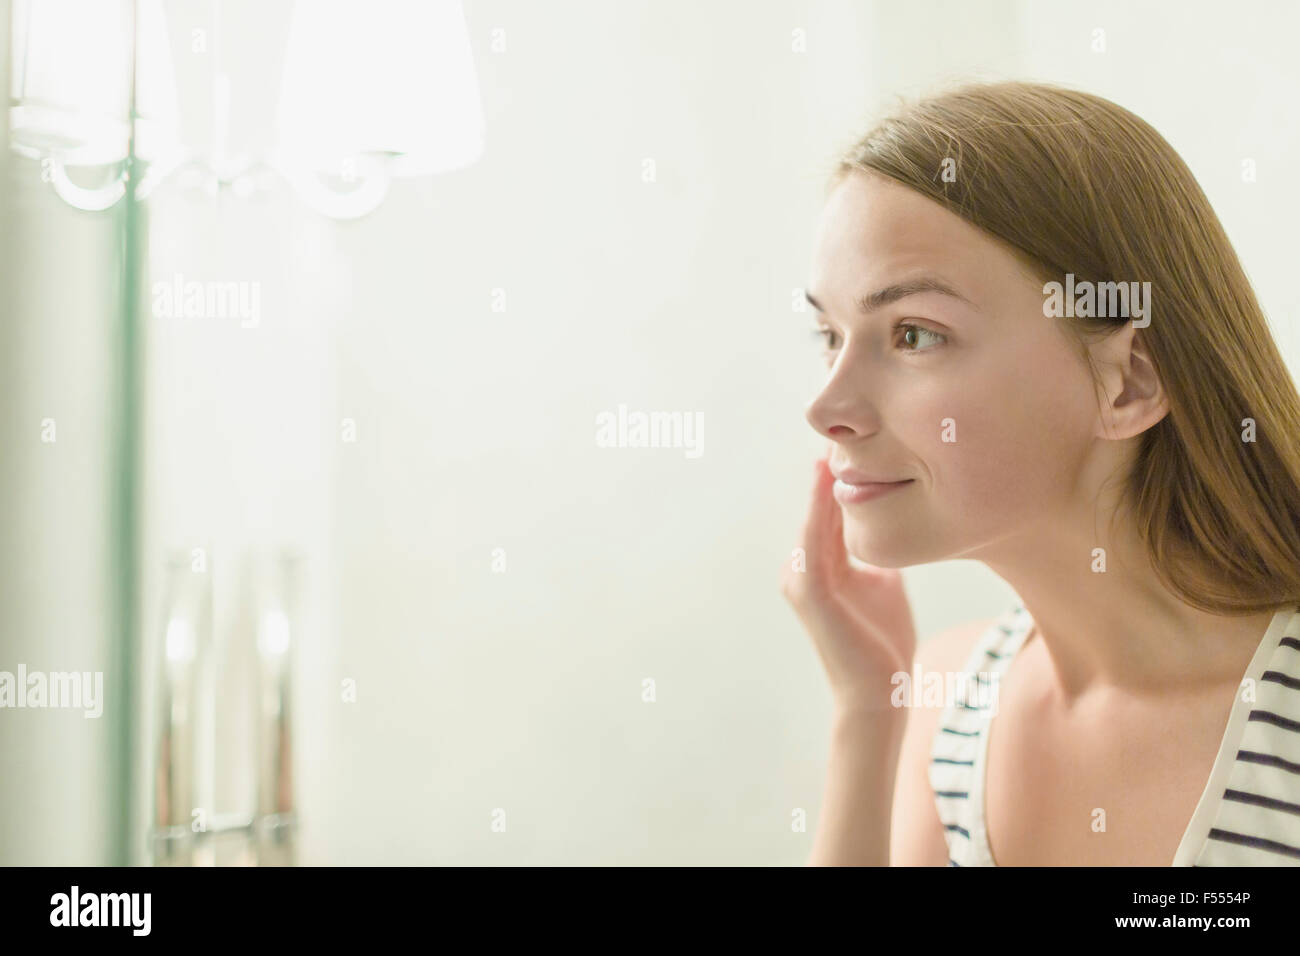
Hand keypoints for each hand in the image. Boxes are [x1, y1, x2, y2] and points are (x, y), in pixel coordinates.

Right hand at [780, 455, 917, 713]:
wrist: (880, 692)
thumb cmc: (884, 642)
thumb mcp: (886, 584)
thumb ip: (881, 554)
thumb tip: (896, 522)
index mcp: (822, 563)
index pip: (830, 509)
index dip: (842, 474)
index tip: (859, 437)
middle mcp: (804, 565)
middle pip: (819, 506)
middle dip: (829, 468)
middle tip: (843, 425)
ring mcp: (802, 577)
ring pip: (814, 517)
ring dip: (822, 481)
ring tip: (832, 443)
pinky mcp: (808, 590)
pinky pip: (812, 539)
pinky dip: (819, 507)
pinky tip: (828, 479)